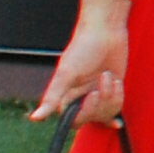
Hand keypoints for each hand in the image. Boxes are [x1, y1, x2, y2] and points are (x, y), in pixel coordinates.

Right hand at [33, 4, 127, 125]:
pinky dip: (119, 95)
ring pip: (106, 113)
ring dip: (112, 95)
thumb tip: (34, 118)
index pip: (74, 121)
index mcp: (65, 96)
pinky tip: (117, 82)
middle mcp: (80, 98)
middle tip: (104, 77)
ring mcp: (96, 95)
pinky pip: (116, 106)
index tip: (92, 94)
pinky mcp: (111, 90)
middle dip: (102, 101)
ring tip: (108, 74)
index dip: (86, 112)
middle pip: (92, 118)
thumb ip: (52, 97)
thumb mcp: (66, 74)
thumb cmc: (82, 48)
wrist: (105, 31)